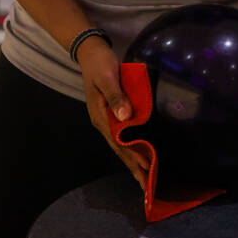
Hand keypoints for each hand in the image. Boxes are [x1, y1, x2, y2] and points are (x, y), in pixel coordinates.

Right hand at [79, 40, 150, 183]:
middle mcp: (102, 121)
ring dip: (132, 160)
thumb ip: (116, 96)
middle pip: (118, 149)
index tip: (145, 170)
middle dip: (132, 166)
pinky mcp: (109, 113)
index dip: (132, 157)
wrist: (90, 52)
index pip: (118, 143)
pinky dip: (130, 147)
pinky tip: (137, 153)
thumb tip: (126, 117)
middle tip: (147, 185)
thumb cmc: (100, 64)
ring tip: (144, 176)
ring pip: (119, 144)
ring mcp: (104, 118)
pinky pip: (120, 136)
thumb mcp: (108, 77)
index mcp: (100, 116)